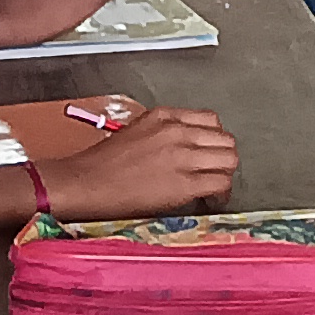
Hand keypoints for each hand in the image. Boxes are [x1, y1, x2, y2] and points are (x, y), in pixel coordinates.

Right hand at [41, 105, 237, 217]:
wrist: (85, 183)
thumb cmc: (103, 163)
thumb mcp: (138, 132)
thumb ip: (166, 133)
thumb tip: (186, 148)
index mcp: (166, 116)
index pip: (211, 121)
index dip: (213, 140)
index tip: (208, 153)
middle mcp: (178, 131)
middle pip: (226, 139)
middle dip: (222, 157)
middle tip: (213, 172)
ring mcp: (183, 156)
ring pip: (230, 159)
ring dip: (225, 174)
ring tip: (213, 187)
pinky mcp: (184, 183)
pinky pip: (221, 183)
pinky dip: (221, 193)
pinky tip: (210, 199)